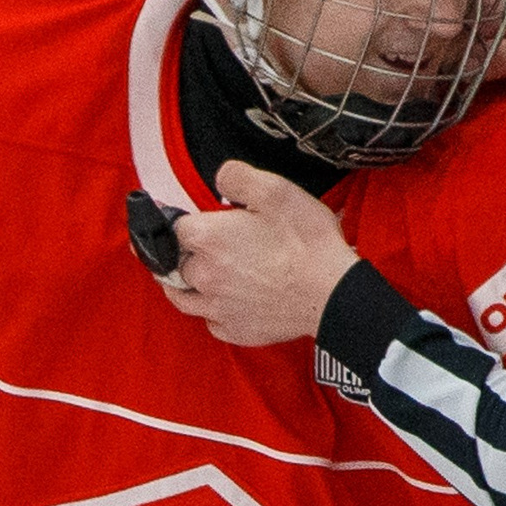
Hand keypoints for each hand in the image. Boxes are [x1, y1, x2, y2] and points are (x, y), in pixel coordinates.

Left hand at [160, 162, 360, 347]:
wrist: (332, 293)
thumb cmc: (307, 243)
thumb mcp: (277, 191)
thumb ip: (238, 176)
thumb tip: (220, 177)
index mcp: (207, 238)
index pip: (172, 227)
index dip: (182, 219)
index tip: (194, 219)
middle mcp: (203, 275)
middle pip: (175, 262)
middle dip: (187, 253)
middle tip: (211, 245)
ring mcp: (216, 307)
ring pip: (183, 297)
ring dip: (186, 284)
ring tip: (203, 274)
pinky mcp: (234, 330)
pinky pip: (211, 321)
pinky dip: (215, 311)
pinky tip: (230, 300)